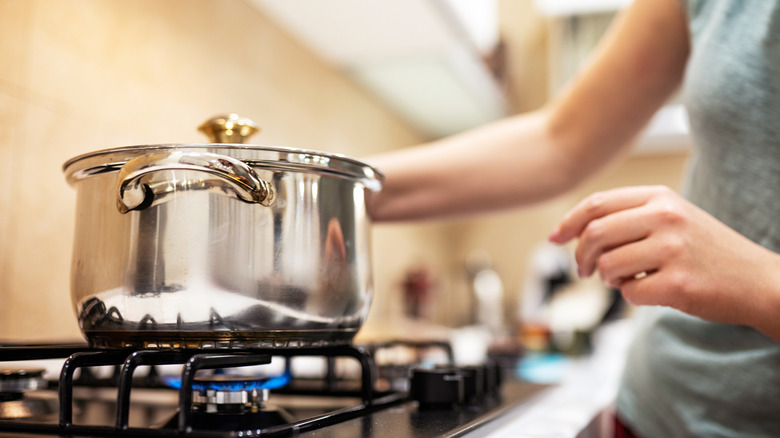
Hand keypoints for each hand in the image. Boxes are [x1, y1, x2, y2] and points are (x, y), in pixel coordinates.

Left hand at [548, 185, 779, 328]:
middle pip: (594, 235)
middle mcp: (666, 217)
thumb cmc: (705, 251)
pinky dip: (632, 296)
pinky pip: (629, 293)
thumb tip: (571, 231)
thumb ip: (628, 217)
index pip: (597, 204)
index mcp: (660, 197)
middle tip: (585, 271)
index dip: (569, 223)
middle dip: (581, 257)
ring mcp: (673, 249)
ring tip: (628, 279)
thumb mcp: (671, 218)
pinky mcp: (678, 283)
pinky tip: (652, 291)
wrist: (758, 281)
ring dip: (609, 279)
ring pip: (607, 265)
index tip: (555, 238)